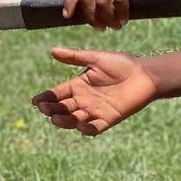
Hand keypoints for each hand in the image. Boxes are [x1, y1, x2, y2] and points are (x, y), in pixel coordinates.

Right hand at [31, 48, 158, 136]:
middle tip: (45, 108)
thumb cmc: (122, 64)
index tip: (36, 101)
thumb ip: (75, 57)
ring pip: (74, 120)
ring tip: (56, 118)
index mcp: (78, 85)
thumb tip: (52, 50)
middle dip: (52, 109)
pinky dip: (87, 129)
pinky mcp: (108, 119)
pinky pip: (95, 128)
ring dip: (64, 120)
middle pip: (62, 108)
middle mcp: (84, 100)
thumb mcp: (96, 58)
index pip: (57, 94)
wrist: (145, 74)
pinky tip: (81, 125)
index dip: (46, 98)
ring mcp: (95, 111)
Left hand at [64, 0, 180, 29]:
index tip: (67, 16)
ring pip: (102, 2)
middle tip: (101, 28)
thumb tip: (102, 4)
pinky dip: (120, 14)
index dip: (69, 2)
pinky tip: (124, 20)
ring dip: (106, 19)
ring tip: (115, 27)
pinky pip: (119, 0)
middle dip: (91, 17)